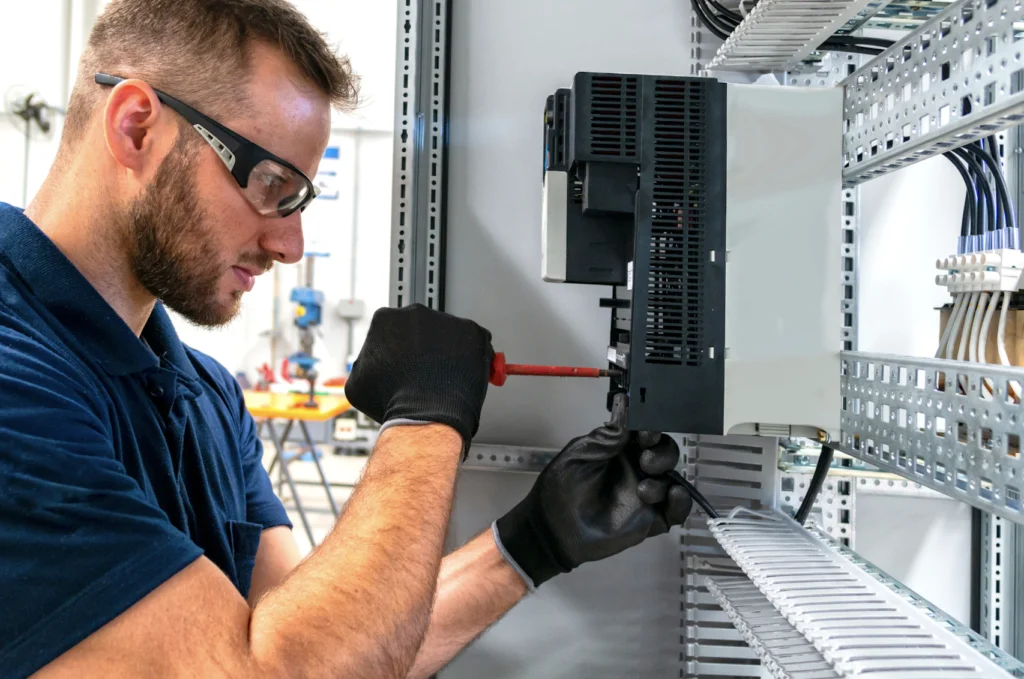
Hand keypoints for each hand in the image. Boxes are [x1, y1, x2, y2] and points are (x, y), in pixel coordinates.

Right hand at [345, 304, 493, 443]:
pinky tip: (462, 376)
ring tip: (444, 379)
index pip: (394, 329)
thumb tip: (371, 363)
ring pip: (449, 335)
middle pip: (422, 328)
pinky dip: (472, 357)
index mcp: (386, 319)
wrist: (426, 415)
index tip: (406, 362)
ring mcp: (447, 320)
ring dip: (449, 352)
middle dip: (425, 347)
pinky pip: (475, 343)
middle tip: (427, 372)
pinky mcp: (473, 332)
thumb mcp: (358, 384)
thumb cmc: (393, 401)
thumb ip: (365, 363)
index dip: (400, 349)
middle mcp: (416, 313)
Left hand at [493, 394, 691, 588]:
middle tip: (645, 460)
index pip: (646, 433)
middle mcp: (636, 469)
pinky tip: (674, 495)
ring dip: (666, 477)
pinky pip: (676, 510)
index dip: (651, 429)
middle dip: (662, 452)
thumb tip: (626, 405)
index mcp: (620, 450)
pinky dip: (683, 502)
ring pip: (672, 478)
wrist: (553, 529)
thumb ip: (608, 435)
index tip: (647, 433)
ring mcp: (645, 494)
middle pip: (665, 452)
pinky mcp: (651, 519)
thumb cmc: (561, 487)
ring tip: (643, 489)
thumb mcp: (581, 453)